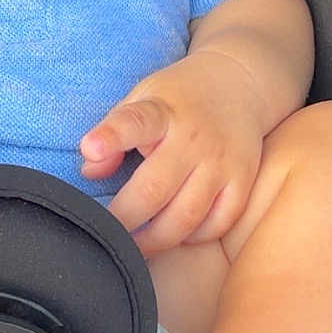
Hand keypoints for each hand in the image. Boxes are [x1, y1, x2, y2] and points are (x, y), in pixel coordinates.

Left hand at [79, 51, 265, 253]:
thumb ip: (114, 130)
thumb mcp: (142, 97)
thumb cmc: (178, 97)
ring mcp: (221, 162)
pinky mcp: (243, 181)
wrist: (238, 83)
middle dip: (124, 219)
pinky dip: (194, 237)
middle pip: (155, 189)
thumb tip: (89, 171)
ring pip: (187, 216)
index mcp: (162, 111)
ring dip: (155, 240)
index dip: (111, 136)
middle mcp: (194, 138)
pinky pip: (218, 224)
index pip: (135, 122)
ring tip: (132, 248)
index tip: (89, 148)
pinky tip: (175, 235)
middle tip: (101, 234)